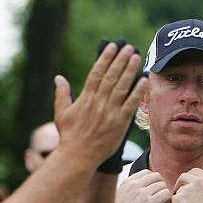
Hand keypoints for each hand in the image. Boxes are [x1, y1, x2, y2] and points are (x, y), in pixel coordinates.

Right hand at [53, 42, 148, 166]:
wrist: (78, 156)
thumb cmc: (69, 135)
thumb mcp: (61, 113)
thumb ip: (61, 94)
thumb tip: (58, 78)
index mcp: (85, 98)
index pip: (96, 73)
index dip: (105, 58)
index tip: (112, 47)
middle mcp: (98, 102)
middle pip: (111, 76)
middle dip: (120, 60)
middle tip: (128, 48)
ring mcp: (109, 112)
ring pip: (122, 87)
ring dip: (130, 71)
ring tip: (136, 57)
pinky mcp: (119, 123)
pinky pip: (130, 104)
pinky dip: (138, 92)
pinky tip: (144, 80)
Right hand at [115, 170, 171, 202]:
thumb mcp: (120, 195)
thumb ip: (131, 187)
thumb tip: (143, 184)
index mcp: (127, 182)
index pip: (146, 172)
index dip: (153, 180)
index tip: (153, 188)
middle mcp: (135, 185)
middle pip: (156, 176)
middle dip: (160, 185)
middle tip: (158, 195)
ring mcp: (143, 193)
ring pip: (162, 185)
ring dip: (163, 193)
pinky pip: (166, 194)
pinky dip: (167, 200)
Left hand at [172, 168, 202, 202]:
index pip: (195, 171)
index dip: (190, 177)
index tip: (188, 183)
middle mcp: (198, 181)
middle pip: (184, 177)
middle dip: (182, 184)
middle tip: (182, 193)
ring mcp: (188, 189)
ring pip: (179, 189)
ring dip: (180, 196)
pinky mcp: (179, 198)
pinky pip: (173, 199)